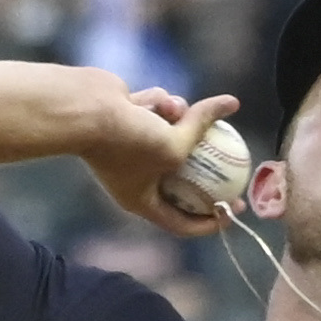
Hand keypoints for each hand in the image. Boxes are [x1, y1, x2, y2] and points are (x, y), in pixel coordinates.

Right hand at [85, 80, 242, 240]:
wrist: (86, 107)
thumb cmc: (128, 138)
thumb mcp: (175, 144)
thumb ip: (203, 128)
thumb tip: (231, 104)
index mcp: (142, 201)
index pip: (182, 223)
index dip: (211, 221)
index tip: (234, 206)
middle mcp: (136, 178)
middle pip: (181, 178)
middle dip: (204, 164)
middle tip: (235, 159)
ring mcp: (131, 148)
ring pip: (172, 133)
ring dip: (179, 118)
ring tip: (176, 109)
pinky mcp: (128, 120)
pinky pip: (156, 112)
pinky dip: (159, 104)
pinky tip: (155, 98)